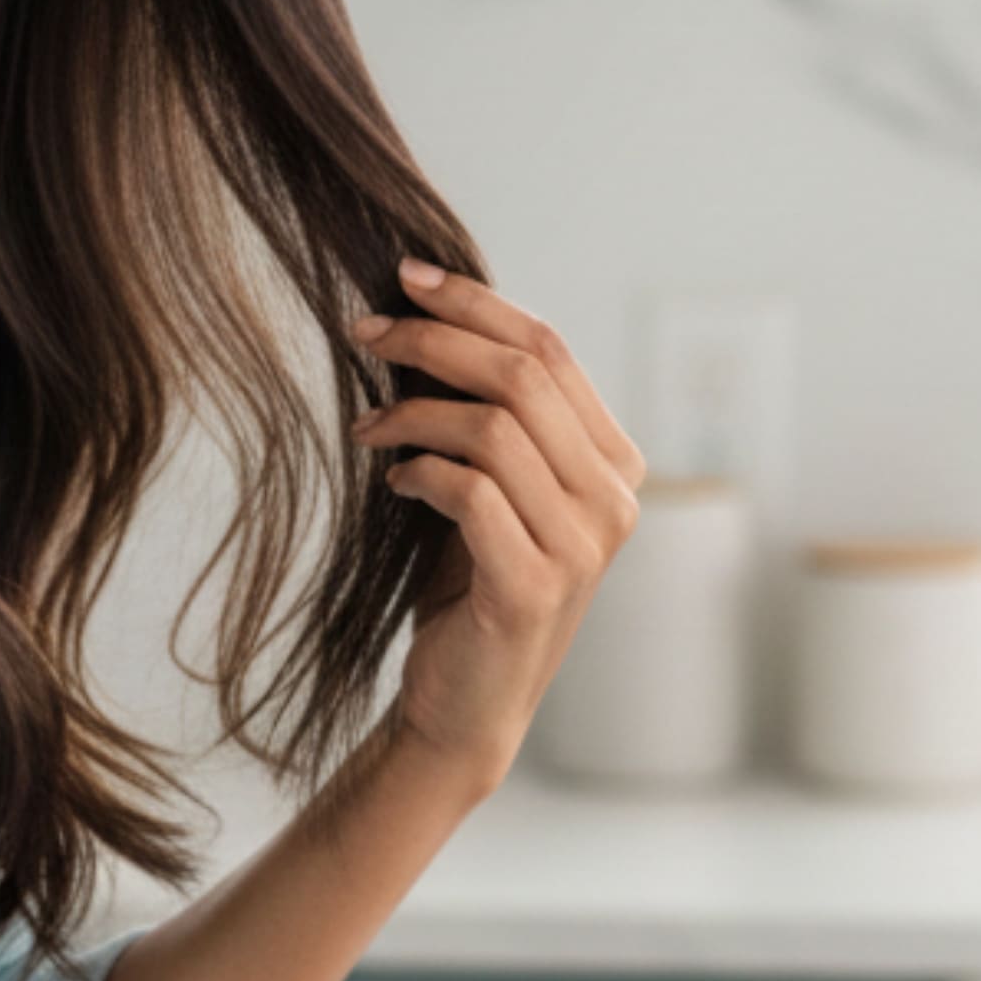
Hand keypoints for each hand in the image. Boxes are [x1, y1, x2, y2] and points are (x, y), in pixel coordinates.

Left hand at [345, 257, 647, 793]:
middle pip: (523, 375)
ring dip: (414, 411)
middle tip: (364, 331)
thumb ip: (493, 416)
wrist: (465, 702)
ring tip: (367, 426)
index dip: (477, 304)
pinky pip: (471, 492)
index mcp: (616, 464)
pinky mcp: (534, 588)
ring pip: (495, 427)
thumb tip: (423, 315)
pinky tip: (393, 481)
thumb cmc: (470, 585)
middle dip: (434, 340)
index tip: (406, 278)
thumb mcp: (493, 488)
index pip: (552, 349)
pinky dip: (419, 472)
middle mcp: (615, 501)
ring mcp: (582, 547)